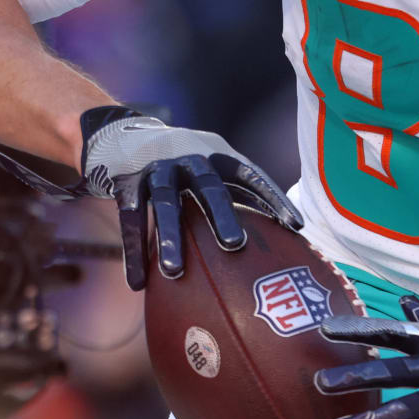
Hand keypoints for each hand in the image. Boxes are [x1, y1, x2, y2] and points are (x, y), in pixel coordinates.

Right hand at [78, 106, 303, 290]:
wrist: (123, 134)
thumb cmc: (183, 162)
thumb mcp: (211, 165)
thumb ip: (238, 191)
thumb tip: (281, 237)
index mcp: (217, 154)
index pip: (251, 174)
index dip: (273, 197)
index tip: (295, 226)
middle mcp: (188, 157)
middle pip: (209, 185)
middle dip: (222, 214)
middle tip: (235, 245)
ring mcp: (156, 168)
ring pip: (165, 203)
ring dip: (169, 238)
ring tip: (174, 272)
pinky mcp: (125, 182)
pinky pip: (131, 220)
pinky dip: (134, 252)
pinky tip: (138, 284)